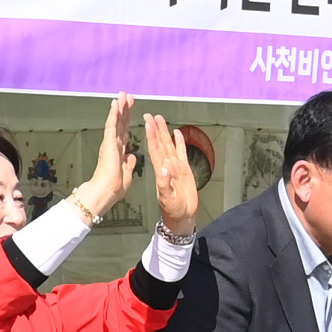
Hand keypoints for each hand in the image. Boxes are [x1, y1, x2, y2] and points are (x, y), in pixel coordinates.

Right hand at [74, 95, 141, 220]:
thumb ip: (129, 164)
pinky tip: (116, 103)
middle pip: (120, 123)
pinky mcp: (109, 142)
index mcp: (118, 151)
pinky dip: (114, 113)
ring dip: (120, 107)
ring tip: (123, 94)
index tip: (129, 110)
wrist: (106, 191)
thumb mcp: (127, 174)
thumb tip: (131, 156)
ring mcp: (110, 142)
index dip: (127, 120)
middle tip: (127, 96)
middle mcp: (114, 144)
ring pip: (115, 120)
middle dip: (124, 109)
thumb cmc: (115, 188)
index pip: (124, 131)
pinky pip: (112, 124)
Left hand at [141, 108, 202, 239]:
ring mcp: (176, 167)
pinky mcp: (184, 169)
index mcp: (161, 170)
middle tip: (150, 115)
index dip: (151, 135)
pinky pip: (181, 152)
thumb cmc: (173, 209)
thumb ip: (165, 183)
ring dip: (164, 132)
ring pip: (169, 145)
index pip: (154, 148)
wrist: (182, 216)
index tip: (147, 123)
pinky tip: (177, 133)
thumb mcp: (167, 197)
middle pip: (160, 143)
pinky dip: (179, 142)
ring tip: (160, 119)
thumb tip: (165, 168)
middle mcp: (167, 166)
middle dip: (155, 129)